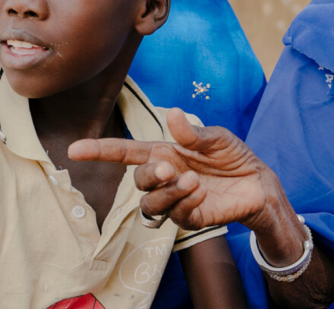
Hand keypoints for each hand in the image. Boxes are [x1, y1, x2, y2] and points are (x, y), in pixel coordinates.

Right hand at [68, 109, 281, 230]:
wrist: (258, 182)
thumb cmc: (233, 156)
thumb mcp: (217, 137)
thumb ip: (193, 132)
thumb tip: (172, 114)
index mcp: (164, 153)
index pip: (125, 153)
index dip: (100, 151)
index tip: (75, 150)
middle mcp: (165, 178)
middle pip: (137, 181)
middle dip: (149, 175)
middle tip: (169, 168)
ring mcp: (175, 200)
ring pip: (150, 205)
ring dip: (167, 192)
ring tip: (192, 180)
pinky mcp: (190, 219)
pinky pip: (176, 216)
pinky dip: (185, 203)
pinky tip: (201, 190)